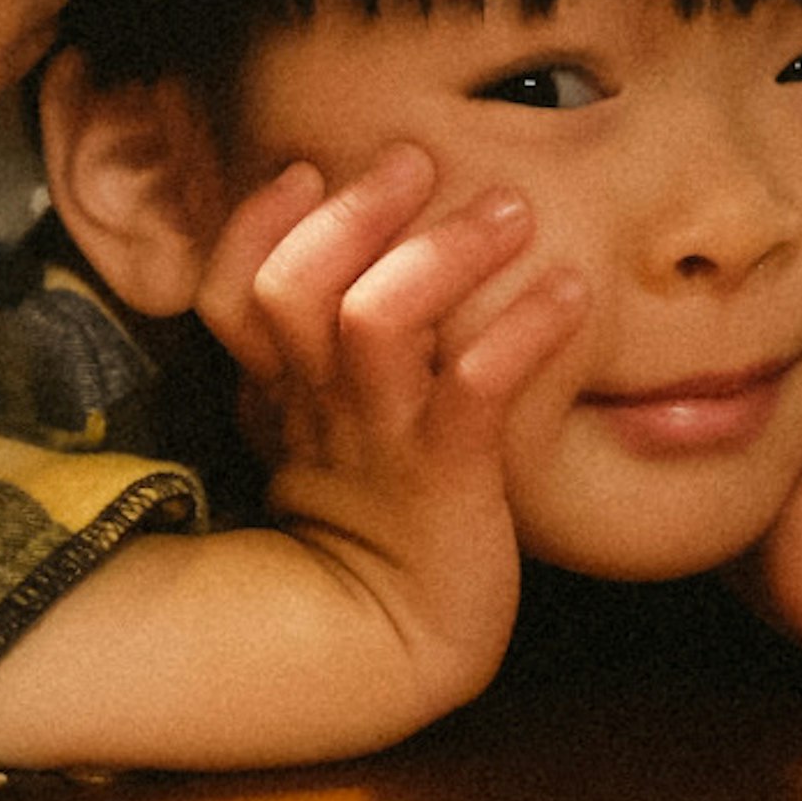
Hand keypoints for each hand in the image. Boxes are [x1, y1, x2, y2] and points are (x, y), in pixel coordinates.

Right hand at [199, 143, 586, 705]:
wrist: (406, 642)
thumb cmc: (380, 516)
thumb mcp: (327, 426)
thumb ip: (324, 350)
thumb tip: (349, 258)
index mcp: (283, 392)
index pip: (229, 294)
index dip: (253, 227)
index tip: (306, 169)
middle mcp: (318, 407)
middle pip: (291, 289)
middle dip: (354, 212)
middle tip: (417, 158)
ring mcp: (380, 442)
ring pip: (377, 322)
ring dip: (444, 253)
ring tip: (513, 211)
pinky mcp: (449, 480)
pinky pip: (475, 391)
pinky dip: (524, 331)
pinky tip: (571, 294)